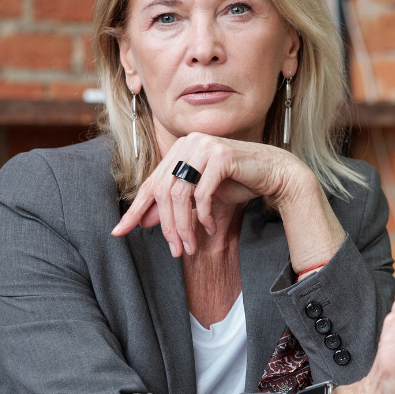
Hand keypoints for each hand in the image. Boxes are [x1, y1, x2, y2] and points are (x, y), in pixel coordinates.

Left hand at [111, 133, 310, 256]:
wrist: (275, 173)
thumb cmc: (238, 182)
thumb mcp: (200, 196)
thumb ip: (174, 204)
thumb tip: (143, 220)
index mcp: (180, 148)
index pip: (151, 183)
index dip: (135, 209)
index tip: (118, 232)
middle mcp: (188, 142)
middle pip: (163, 191)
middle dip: (166, 226)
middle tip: (175, 250)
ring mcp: (204, 146)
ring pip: (180, 194)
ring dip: (183, 226)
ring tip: (190, 246)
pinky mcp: (221, 155)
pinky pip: (202, 193)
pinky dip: (203, 216)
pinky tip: (208, 229)